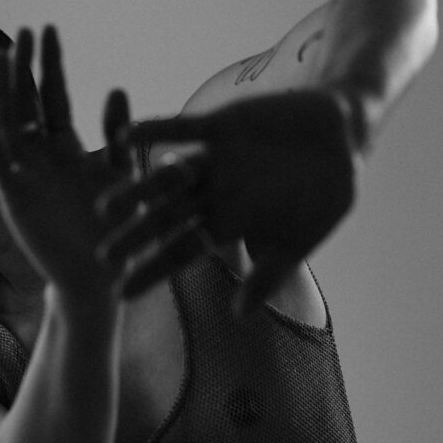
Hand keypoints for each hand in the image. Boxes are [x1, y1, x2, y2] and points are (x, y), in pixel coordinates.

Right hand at [0, 25, 132, 297]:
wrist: (103, 278)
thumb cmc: (119, 229)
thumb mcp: (125, 175)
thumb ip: (120, 135)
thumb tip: (117, 88)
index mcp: (66, 147)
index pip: (52, 95)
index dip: (49, 64)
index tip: (48, 29)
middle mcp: (40, 156)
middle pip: (24, 101)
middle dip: (23, 66)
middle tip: (25, 30)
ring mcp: (24, 173)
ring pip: (7, 122)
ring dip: (3, 89)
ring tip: (3, 53)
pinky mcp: (13, 196)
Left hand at [97, 90, 359, 313]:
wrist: (340, 138)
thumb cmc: (327, 194)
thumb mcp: (302, 238)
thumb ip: (270, 272)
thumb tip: (239, 316)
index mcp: (229, 223)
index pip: (184, 251)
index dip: (154, 270)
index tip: (123, 293)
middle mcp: (213, 194)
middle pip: (166, 219)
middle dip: (136, 236)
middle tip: (102, 257)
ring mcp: (212, 161)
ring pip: (166, 178)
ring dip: (137, 190)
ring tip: (106, 207)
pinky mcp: (217, 127)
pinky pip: (181, 129)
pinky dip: (157, 130)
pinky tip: (126, 133)